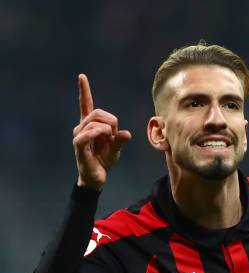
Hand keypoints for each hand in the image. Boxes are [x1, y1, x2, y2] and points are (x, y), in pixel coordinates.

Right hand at [72, 74, 131, 190]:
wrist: (96, 177)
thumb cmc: (103, 160)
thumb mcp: (116, 148)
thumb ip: (120, 139)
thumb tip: (127, 134)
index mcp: (90, 125)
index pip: (86, 104)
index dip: (84, 91)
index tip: (81, 76)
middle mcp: (82, 127)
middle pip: (97, 112)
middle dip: (111, 121)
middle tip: (114, 135)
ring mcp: (79, 136)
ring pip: (94, 122)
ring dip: (106, 130)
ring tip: (108, 141)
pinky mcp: (78, 145)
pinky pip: (85, 135)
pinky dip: (95, 134)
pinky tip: (102, 137)